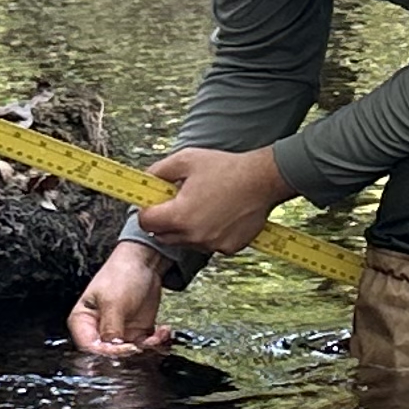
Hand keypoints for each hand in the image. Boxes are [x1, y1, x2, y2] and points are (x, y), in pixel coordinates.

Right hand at [67, 239, 174, 357]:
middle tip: (144, 346)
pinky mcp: (136, 332)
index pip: (90, 348)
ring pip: (131, 354)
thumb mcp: (113, 302)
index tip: (127, 348)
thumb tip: (112, 351)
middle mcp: (99, 330)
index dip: (108, 353)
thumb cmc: (121, 274)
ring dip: (147, 348)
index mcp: (83, 322)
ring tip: (158, 336)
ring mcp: (119, 333)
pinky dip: (157, 342)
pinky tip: (163, 331)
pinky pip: (145, 347)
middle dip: (130, 354)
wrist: (145, 262)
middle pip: (110, 355)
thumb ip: (111, 329)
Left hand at [140, 144, 287, 256]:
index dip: (147, 210)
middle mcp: (193, 235)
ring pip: (185, 241)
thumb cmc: (227, 169)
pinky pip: (207, 244)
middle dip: (164, 221)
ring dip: (186, 228)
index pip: (146, 221)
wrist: (262, 180)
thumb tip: (146, 180)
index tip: (155, 203)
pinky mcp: (227, 248)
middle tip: (178, 202)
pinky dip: (208, 233)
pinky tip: (218, 215)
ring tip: (202, 205)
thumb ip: (159, 171)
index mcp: (179, 215)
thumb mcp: (186, 160)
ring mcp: (211, 244)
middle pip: (163, 235)